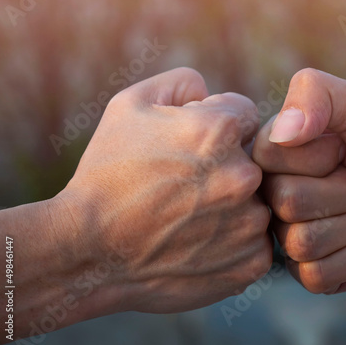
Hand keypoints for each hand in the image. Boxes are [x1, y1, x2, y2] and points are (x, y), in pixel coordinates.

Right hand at [58, 68, 272, 314]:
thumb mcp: (130, 105)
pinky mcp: (251, 262)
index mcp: (221, 130)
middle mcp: (245, 175)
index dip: (218, 127)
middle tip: (185, 185)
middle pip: (254, 159)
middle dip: (227, 165)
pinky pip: (256, 240)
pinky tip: (198, 241)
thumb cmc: (108, 174)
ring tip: (188, 216)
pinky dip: (234, 240)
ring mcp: (251, 223)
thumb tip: (210, 91)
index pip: (246, 115)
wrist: (89, 252)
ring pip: (256, 201)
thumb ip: (182, 82)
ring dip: (233, 204)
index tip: (192, 148)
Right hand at [253, 121, 345, 293]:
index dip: (318, 158)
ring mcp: (290, 232)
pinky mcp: (308, 270)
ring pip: (298, 242)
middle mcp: (276, 192)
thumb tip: (281, 131)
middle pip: (284, 201)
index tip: (343, 150)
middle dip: (339, 193)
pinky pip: (312, 276)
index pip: (268, 157)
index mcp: (280, 151)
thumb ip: (317, 93)